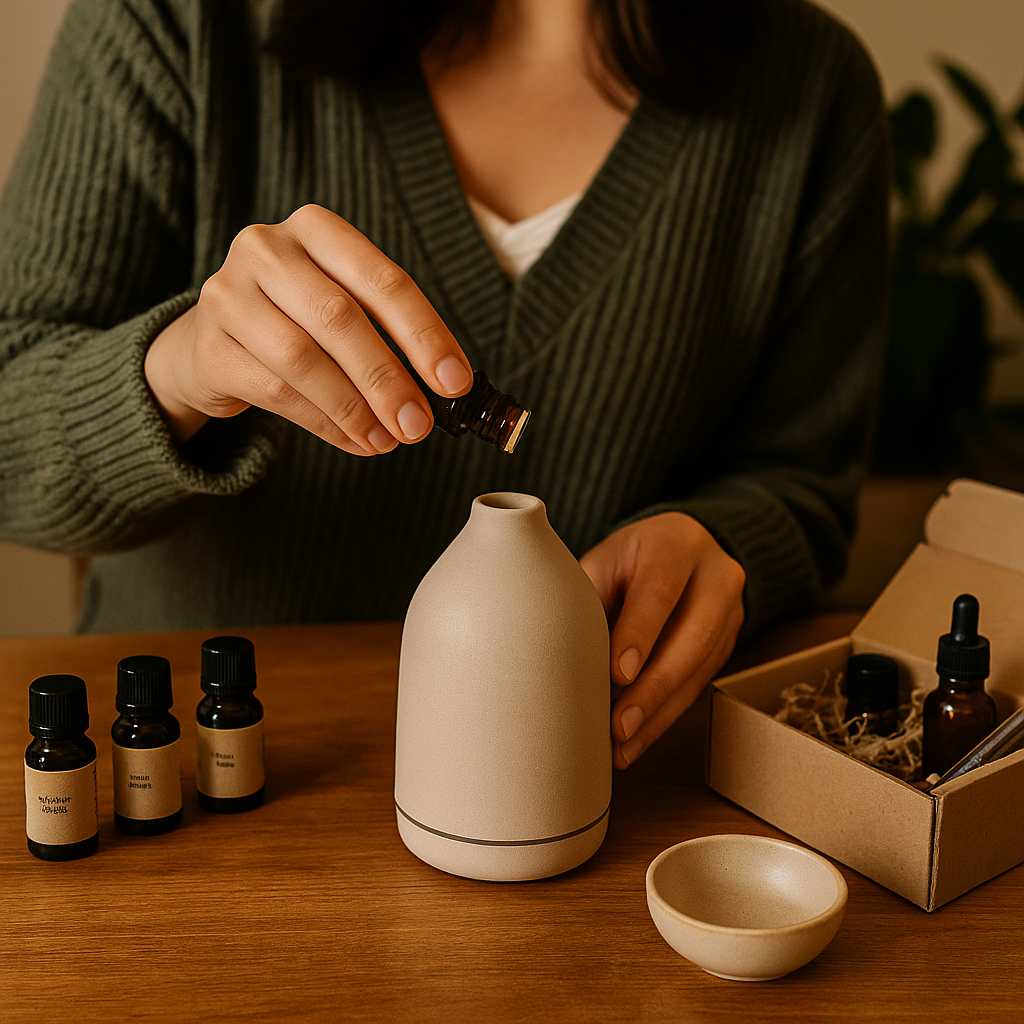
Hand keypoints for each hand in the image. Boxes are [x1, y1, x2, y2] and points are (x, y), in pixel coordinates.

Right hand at [144, 204, 473, 451]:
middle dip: (387, 378)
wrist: (213, 341)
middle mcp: (266, 248)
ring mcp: (228, 293)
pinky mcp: (208, 344)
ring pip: (303, 359)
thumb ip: (388, 337)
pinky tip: (355, 440)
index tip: (455, 381)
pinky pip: (275, 391)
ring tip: (387, 439)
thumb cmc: (297, 322)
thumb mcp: (343, 307)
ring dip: (355, 408)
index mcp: (316, 229)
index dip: (424, 334)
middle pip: (339, 317)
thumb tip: (442, 392)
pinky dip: (324, 423)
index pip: (383, 280)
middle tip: (418, 424)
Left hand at [579, 512, 745, 768]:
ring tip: (623, 744)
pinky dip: (667, 715)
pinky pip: (701, 684)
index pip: (661, 590)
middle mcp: (716, 574)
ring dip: (660, 712)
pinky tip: (638, 739)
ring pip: (701, 667)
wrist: (679, 549)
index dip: (641, 634)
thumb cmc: (630, 559)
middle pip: (693, 635)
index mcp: (676, 543)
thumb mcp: (606, 561)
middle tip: (620, 725)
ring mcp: (731, 610)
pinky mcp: (730, 643)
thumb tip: (559, 651)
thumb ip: (590, 596)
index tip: (618, 674)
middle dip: (655, 687)